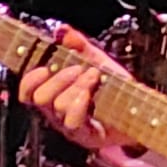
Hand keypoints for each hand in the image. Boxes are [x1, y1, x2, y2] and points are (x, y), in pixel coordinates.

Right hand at [19, 25, 112, 152]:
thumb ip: (79, 45)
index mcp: (54, 95)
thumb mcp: (96, 60)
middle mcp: (57, 114)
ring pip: (59, 106)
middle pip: (40, 98)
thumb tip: (62, 31)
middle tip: (78, 68)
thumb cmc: (115, 88)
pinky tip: (91, 94)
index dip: (29, 80)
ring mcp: (70, 127)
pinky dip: (80, 104)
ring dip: (77, 86)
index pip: (28, 93)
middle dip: (59, 78)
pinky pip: (73, 122)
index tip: (43, 68)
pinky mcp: (85, 136)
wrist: (139, 109)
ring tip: (94, 78)